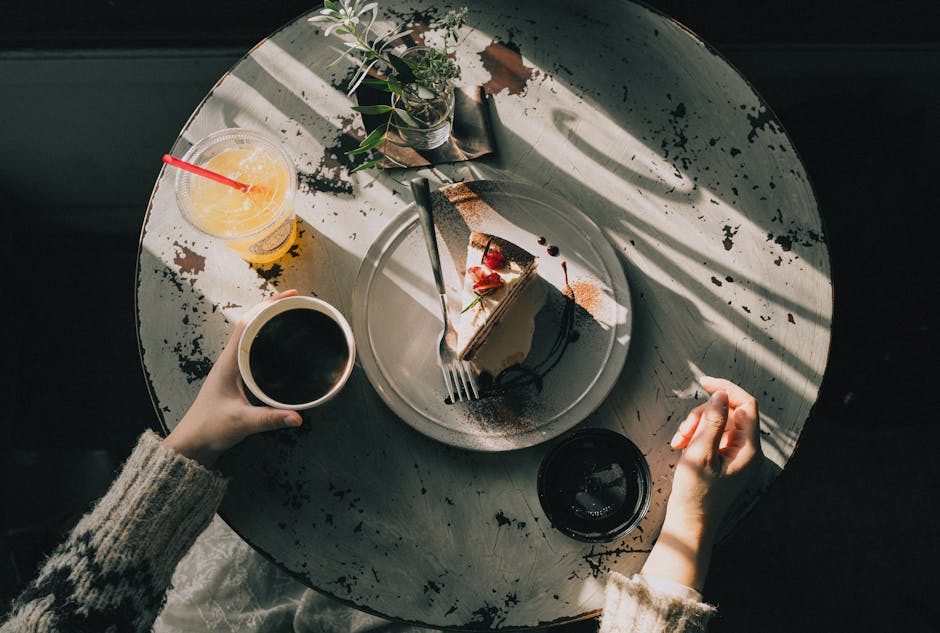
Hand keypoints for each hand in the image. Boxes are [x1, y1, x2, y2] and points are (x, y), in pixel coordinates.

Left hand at [162, 290, 303, 465]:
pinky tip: (283, 348)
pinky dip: (269, 342)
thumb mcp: (241, 422)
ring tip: (294, 318)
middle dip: (274, 309)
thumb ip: (270, 419)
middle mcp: (230, 360)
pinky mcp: (238, 378)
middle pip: (252, 323)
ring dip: (271, 324)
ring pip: (253, 336)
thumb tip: (298, 417)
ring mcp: (233, 368)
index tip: (289, 296)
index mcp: (228, 362)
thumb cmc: (210, 429)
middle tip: (298, 303)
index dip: (268, 305)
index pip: (247, 322)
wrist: (193, 443)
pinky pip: (255, 351)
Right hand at [641, 377, 762, 590]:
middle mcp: (747, 451)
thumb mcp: (700, 453)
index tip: (704, 382)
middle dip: (702, 415)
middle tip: (684, 432)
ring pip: (717, 423)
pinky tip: (682, 447)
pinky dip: (696, 436)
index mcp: (749, 449)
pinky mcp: (725, 460)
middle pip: (728, 412)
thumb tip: (720, 395)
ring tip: (679, 443)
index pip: (746, 405)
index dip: (726, 389)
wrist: (690, 523)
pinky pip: (712, 436)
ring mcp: (736, 456)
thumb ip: (712, 421)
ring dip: (695, 426)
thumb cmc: (696, 495)